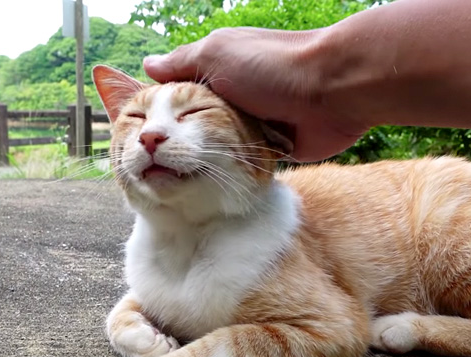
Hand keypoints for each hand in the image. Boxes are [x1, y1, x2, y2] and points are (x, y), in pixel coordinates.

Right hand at [144, 27, 369, 161]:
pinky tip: (209, 187)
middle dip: (177, 144)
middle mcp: (232, 98)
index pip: (177, 95)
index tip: (136, 137)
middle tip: (151, 170)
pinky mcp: (271, 149)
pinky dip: (232, 173)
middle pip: (193, 126)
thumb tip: (147, 65)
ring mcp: (252, 125)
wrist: (334, 91)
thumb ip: (182, 63)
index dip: (158, 115)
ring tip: (174, 183)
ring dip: (204, 162)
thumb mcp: (218, 54)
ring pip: (216, 149)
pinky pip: (243, 165)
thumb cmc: (273, 66)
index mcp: (217, 71)